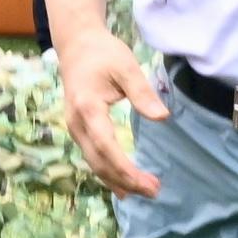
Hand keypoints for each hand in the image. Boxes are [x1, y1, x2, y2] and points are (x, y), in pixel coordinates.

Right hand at [53, 34, 170, 197]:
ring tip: (145, 191)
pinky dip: (108, 174)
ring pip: (94, 163)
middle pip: (98, 161)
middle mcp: (76, 124)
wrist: (76, 46)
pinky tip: (124, 187)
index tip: (146, 181)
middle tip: (154, 191)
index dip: (124, 168)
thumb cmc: (103, 54)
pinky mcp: (78, 131)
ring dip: (117, 181)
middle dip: (125, 180)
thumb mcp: (126, 67)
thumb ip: (143, 93)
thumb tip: (162, 118)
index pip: (106, 146)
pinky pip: (92, 158)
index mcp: (87, 108)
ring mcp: (74, 129)